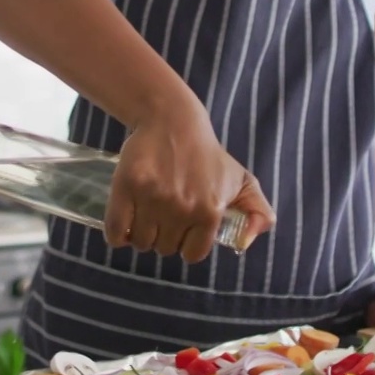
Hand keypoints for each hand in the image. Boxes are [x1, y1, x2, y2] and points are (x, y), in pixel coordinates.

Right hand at [103, 103, 275, 263]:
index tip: (183, 228)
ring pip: (140, 242)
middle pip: (164, 248)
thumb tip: (244, 244)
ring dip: (140, 234)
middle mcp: (182, 208)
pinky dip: (117, 234)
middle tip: (163, 215)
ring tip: (146, 213)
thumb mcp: (242, 181)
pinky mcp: (126, 186)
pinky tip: (125, 220)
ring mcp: (153, 198)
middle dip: (163, 237)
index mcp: (210, 211)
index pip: (192, 254)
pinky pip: (116, 232)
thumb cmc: (208, 155)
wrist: (173, 121)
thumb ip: (259, 213)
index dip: (186, 243)